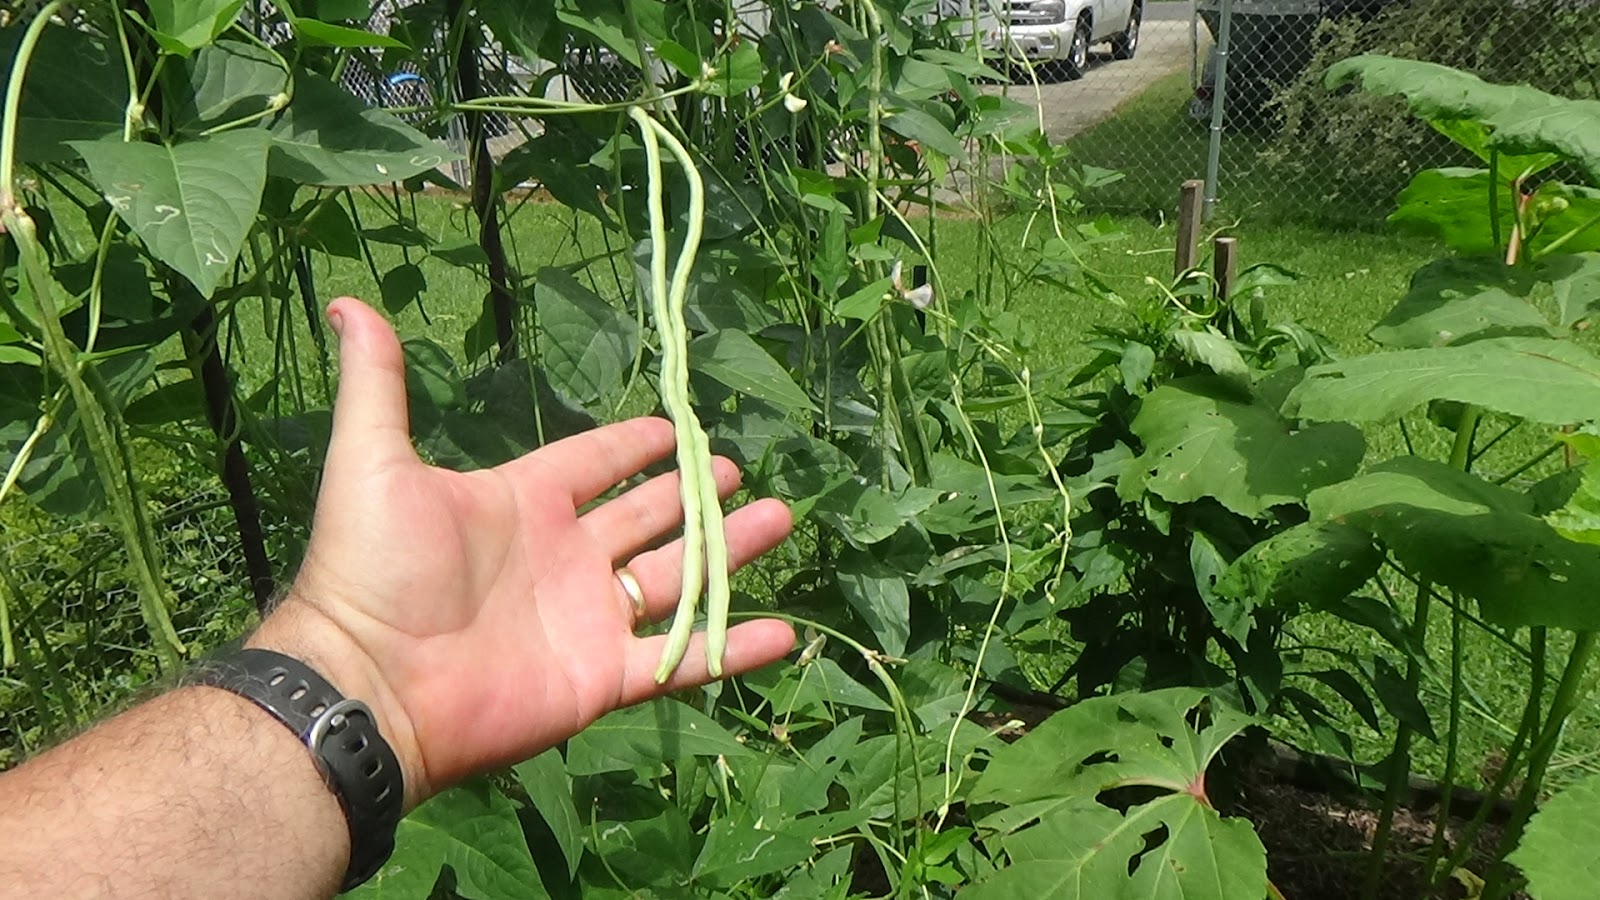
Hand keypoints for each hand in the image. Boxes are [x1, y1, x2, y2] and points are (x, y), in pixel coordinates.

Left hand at [250, 298, 795, 807]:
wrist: (373, 682)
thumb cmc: (375, 569)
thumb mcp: (374, 461)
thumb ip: (376, 383)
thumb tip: (347, 303)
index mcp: (525, 502)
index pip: (594, 463)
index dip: (634, 444)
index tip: (676, 425)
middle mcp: (566, 557)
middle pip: (648, 515)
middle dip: (694, 493)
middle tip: (736, 470)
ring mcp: (589, 618)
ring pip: (678, 577)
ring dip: (731, 550)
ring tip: (779, 516)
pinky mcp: (605, 676)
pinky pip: (682, 657)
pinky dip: (734, 645)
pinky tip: (786, 630)